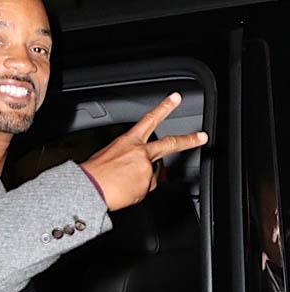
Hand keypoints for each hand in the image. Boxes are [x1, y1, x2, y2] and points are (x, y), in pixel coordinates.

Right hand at [82, 93, 207, 211]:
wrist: (89, 188)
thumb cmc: (94, 173)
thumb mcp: (109, 155)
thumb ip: (127, 157)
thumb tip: (133, 166)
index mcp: (129, 141)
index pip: (149, 119)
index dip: (164, 107)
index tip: (175, 98)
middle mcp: (140, 152)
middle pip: (169, 144)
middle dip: (188, 140)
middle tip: (201, 137)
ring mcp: (145, 169)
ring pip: (150, 176)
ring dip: (140, 181)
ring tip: (122, 185)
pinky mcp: (146, 184)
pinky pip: (144, 190)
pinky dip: (135, 192)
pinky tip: (124, 192)